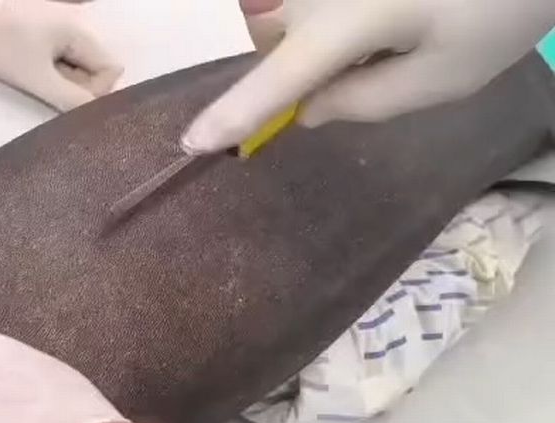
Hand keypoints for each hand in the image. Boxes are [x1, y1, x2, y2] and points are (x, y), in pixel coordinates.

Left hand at [0, 0, 123, 110]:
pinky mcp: (46, 31)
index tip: (66, 96)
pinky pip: (60, 56)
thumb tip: (95, 112)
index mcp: (83, 36)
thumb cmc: (4, 43)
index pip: (111, 71)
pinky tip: (28, 67)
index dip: (95, 91)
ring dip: (60, 78)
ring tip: (33, 76)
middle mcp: (79, 29)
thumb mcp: (37, 77)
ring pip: (75, 64)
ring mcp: (62, 28)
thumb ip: (70, 98)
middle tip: (45, 86)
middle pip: (93, 68)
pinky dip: (49, 68)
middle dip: (75, 85)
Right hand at [182, 0, 554, 153]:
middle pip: (282, 43)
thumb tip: (309, 109)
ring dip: (334, 36)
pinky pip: (316, 7)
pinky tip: (397, 14)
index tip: (192, 141)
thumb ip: (366, 104)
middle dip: (312, 66)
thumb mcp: (445, 76)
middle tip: (393, 53)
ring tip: (406, 23)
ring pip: (299, 18)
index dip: (233, 115)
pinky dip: (345, 21)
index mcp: (342, 24)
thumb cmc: (498, 6)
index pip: (273, 83)